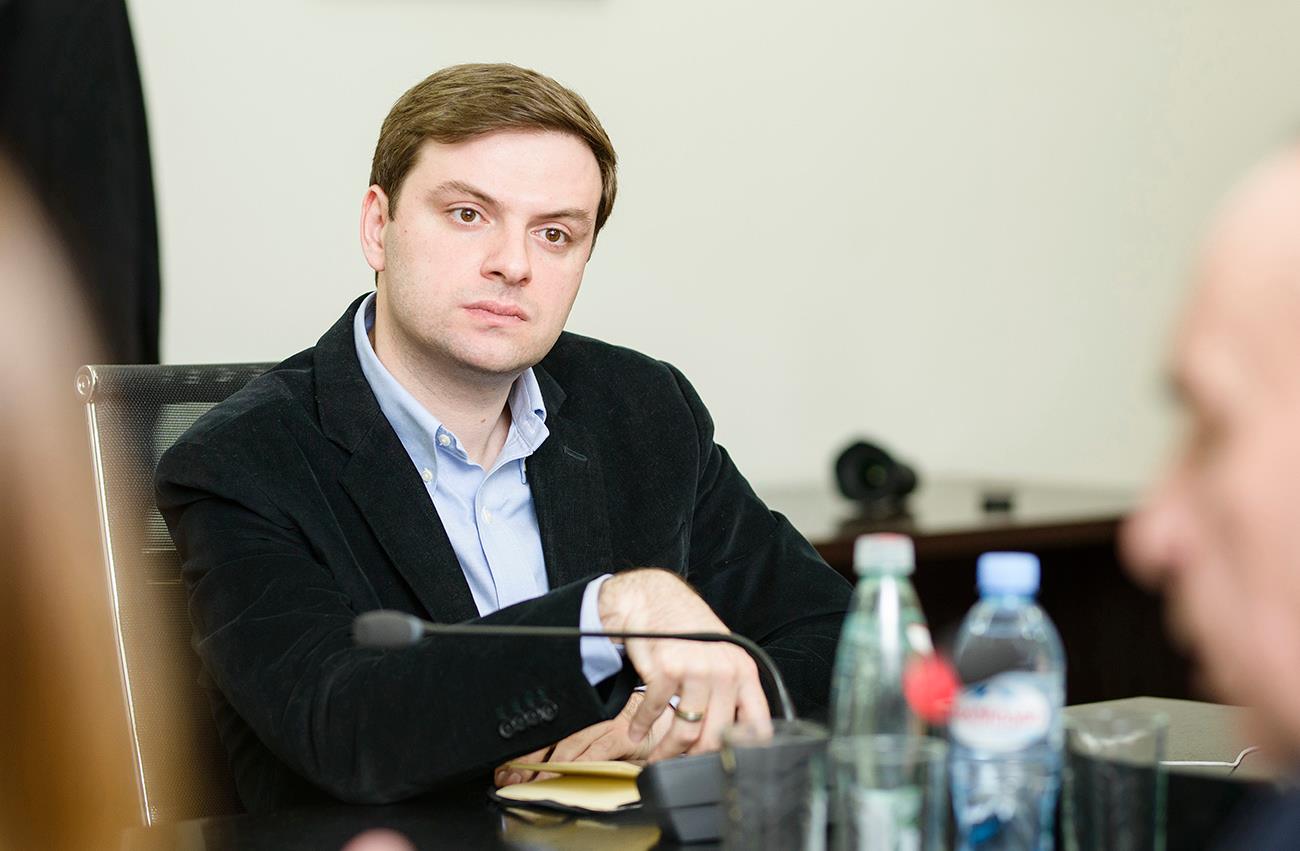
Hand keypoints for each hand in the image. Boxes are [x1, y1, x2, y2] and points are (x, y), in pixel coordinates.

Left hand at [493, 692, 674, 786]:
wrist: (664, 720)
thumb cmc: (632, 728)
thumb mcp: (601, 735)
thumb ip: (580, 747)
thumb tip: (549, 767)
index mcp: (582, 716)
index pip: (547, 733)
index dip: (525, 749)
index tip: (506, 765)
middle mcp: (590, 718)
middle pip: (551, 738)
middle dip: (528, 759)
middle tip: (510, 775)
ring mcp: (604, 725)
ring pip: (568, 746)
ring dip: (548, 766)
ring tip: (532, 781)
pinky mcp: (621, 735)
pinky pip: (595, 751)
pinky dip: (578, 764)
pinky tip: (565, 775)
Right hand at [598, 568, 771, 760]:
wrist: (652, 599)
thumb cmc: (685, 630)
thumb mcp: (719, 658)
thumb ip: (729, 693)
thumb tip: (732, 738)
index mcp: (744, 671)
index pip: (757, 725)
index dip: (744, 753)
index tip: (727, 766)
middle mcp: (725, 670)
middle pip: (717, 736)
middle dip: (695, 758)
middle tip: (682, 764)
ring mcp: (697, 669)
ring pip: (686, 732)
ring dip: (667, 751)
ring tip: (657, 757)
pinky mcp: (667, 669)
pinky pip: (655, 712)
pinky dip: (642, 726)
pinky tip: (637, 731)